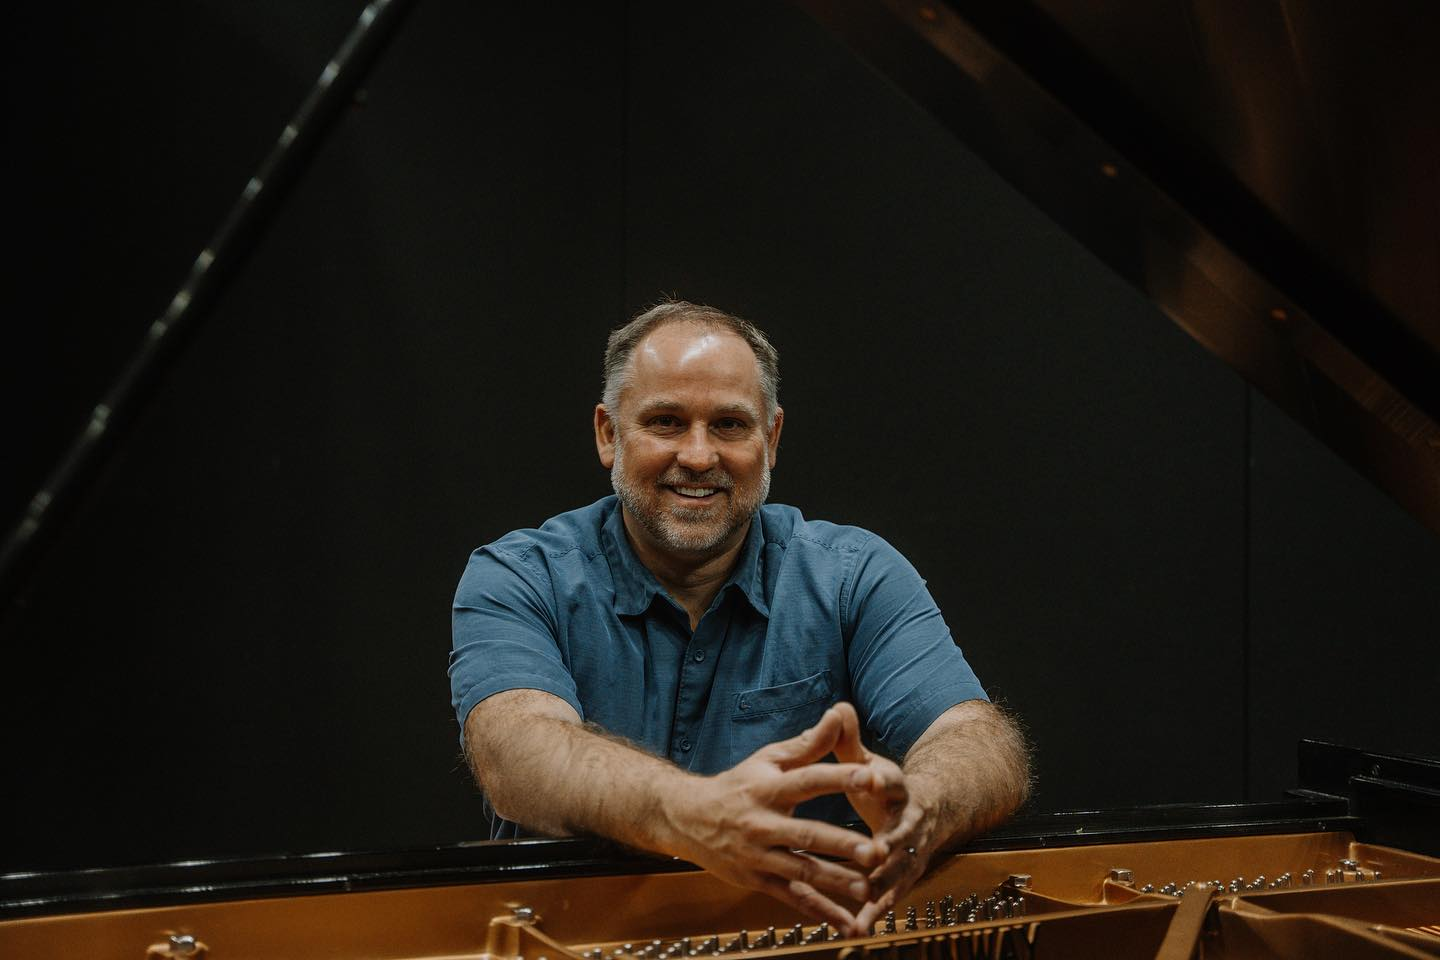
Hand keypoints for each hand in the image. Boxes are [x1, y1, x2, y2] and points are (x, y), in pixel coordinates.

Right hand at [660, 706, 888, 929]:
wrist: (687, 818)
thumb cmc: (738, 784)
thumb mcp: (767, 759)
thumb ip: (808, 743)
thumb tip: (840, 713)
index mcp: (768, 788)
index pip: (808, 780)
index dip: (840, 778)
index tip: (870, 777)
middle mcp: (762, 823)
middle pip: (807, 834)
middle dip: (842, 844)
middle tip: (877, 850)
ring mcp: (759, 855)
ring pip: (801, 870)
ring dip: (835, 881)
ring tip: (868, 888)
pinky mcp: (758, 880)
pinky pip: (793, 898)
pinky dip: (820, 912)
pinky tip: (847, 923)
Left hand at [828, 703, 935, 934]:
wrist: (929, 810)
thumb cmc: (882, 786)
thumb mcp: (868, 762)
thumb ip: (848, 741)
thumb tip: (838, 708)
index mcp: (896, 788)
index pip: (891, 780)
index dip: (881, 778)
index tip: (869, 777)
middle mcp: (909, 820)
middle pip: (901, 831)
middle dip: (889, 842)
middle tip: (875, 852)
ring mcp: (911, 850)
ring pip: (898, 869)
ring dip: (883, 885)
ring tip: (864, 902)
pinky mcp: (905, 875)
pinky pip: (890, 896)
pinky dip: (876, 911)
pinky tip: (858, 927)